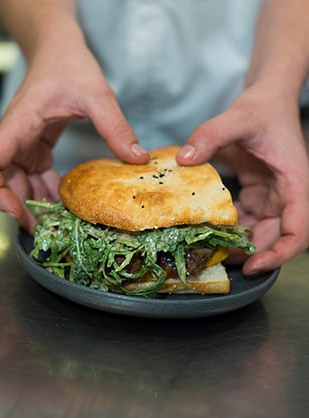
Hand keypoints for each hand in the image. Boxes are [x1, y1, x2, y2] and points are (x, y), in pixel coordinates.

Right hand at [0, 39, 147, 231]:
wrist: (59, 49)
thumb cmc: (68, 64)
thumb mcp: (96, 95)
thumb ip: (115, 128)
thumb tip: (138, 159)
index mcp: (18, 124)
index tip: (17, 209)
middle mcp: (14, 138)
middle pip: (4, 181)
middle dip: (19, 207)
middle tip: (44, 231)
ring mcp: (23, 144)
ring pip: (19, 182)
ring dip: (35, 203)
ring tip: (56, 225)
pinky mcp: (35, 147)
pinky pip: (35, 176)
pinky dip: (47, 192)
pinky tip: (64, 206)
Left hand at [177, 85, 308, 274]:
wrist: (267, 98)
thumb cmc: (263, 107)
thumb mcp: (237, 117)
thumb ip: (211, 135)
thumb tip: (184, 159)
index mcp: (295, 182)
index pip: (298, 230)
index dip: (280, 253)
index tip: (254, 265)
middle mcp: (288, 193)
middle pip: (276, 236)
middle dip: (252, 254)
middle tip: (219, 260)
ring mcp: (273, 195)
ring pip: (261, 230)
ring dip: (239, 243)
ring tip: (210, 249)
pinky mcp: (258, 192)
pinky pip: (247, 218)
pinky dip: (231, 226)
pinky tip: (208, 230)